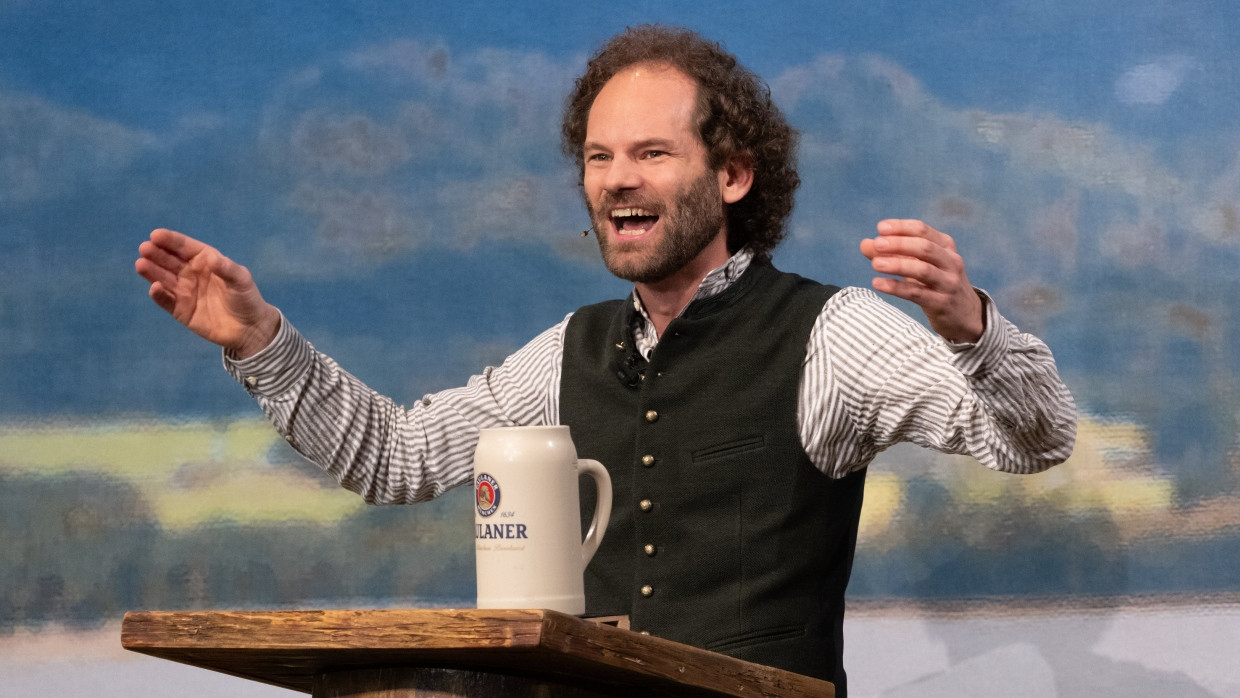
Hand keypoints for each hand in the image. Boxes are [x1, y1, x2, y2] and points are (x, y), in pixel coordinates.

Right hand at [135, 228, 280, 357]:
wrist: (249, 328)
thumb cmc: (247, 298)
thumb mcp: (241, 280)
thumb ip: (227, 269)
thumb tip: (211, 258)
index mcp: (205, 261)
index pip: (185, 248)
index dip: (170, 241)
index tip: (155, 235)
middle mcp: (191, 273)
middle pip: (170, 261)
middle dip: (157, 254)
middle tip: (144, 248)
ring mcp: (184, 291)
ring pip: (164, 278)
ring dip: (152, 271)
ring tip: (141, 264)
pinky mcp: (181, 310)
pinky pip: (166, 300)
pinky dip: (159, 294)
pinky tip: (154, 287)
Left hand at [860, 219, 983, 342]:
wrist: (964, 314)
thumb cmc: (935, 283)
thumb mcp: (917, 265)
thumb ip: (893, 254)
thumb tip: (865, 244)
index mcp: (945, 246)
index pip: (922, 230)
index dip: (901, 227)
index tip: (880, 228)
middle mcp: (951, 262)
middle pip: (924, 248)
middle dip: (899, 244)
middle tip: (877, 244)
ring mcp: (948, 283)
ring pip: (923, 270)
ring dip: (898, 265)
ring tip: (875, 264)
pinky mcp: (942, 303)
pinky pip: (917, 293)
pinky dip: (896, 288)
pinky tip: (878, 284)